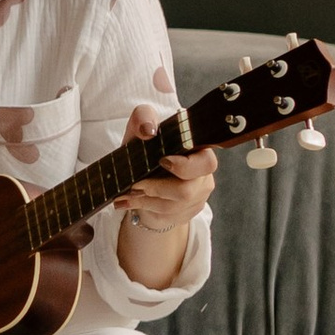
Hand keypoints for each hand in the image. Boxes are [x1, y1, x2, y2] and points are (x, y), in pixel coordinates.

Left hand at [114, 104, 216, 229]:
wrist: (139, 178)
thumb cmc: (144, 150)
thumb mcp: (139, 130)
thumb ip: (143, 118)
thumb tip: (149, 130)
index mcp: (199, 153)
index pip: (206, 163)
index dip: (186, 166)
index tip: (162, 161)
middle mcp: (202, 177)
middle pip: (187, 192)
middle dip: (156, 188)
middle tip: (136, 184)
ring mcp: (196, 198)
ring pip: (173, 207)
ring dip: (145, 200)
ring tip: (128, 193)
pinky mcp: (185, 213)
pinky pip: (165, 217)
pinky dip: (142, 208)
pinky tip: (128, 202)